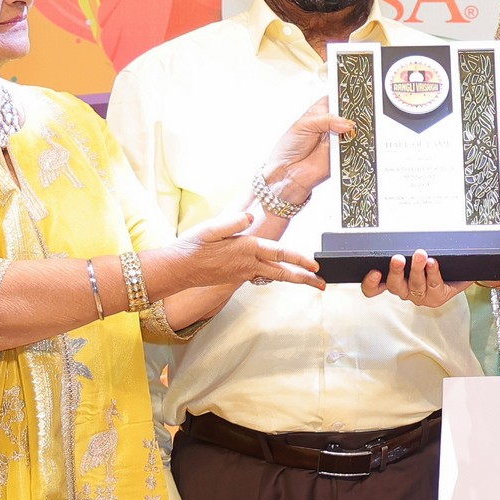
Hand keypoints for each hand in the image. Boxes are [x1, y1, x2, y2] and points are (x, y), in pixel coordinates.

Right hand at [173, 209, 323, 292]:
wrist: (178, 269)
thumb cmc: (193, 246)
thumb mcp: (210, 228)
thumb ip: (232, 221)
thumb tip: (250, 215)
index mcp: (246, 248)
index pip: (279, 253)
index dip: (298, 259)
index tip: (314, 264)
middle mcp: (248, 263)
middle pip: (283, 273)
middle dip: (304, 279)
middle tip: (321, 284)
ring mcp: (244, 273)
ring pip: (274, 277)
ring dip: (293, 279)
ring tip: (309, 282)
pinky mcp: (237, 277)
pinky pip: (261, 276)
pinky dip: (275, 276)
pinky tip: (279, 274)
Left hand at [259, 102, 355, 200]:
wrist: (288, 173)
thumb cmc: (289, 148)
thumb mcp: (304, 125)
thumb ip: (327, 119)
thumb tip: (347, 122)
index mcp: (319, 113)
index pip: (336, 99)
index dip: (344, 95)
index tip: (352, 92)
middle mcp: (330, 124)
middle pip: (348, 113)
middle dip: (352, 112)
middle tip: (353, 111)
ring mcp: (338, 139)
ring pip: (353, 129)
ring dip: (354, 127)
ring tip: (351, 126)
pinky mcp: (343, 153)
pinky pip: (354, 146)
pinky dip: (356, 142)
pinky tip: (352, 139)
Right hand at [362, 250, 465, 306]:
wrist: (455, 272)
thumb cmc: (432, 261)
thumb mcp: (411, 251)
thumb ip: (402, 245)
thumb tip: (394, 224)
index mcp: (393, 280)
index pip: (373, 288)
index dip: (370, 283)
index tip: (375, 272)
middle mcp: (404, 290)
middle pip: (394, 285)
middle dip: (396, 271)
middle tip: (398, 258)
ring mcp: (419, 295)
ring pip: (415, 284)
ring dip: (417, 269)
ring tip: (420, 255)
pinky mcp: (436, 297)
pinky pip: (433, 286)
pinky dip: (433, 273)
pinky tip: (433, 263)